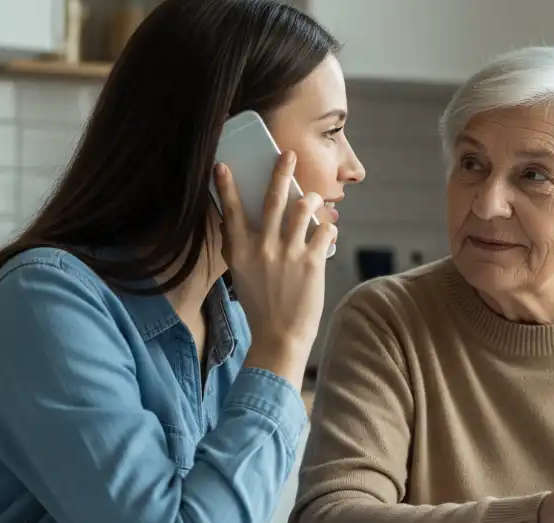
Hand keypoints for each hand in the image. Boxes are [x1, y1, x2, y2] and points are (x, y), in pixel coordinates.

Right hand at [214, 151, 336, 382]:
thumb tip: (241, 225)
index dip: (226, 187)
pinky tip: (330, 230)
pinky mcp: (312, 262)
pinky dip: (328, 228)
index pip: (230, 212)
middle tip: (288, 155)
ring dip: (312, 199)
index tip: (223, 165)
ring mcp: (288, 253)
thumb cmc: (261, 307)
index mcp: (241, 251)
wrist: (279, 337)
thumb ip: (242, 249)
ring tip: (315, 198)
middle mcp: (263, 248)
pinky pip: (324, 232)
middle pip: (272, 200)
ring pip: (303, 210)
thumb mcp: (242, 276)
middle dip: (281, 173)